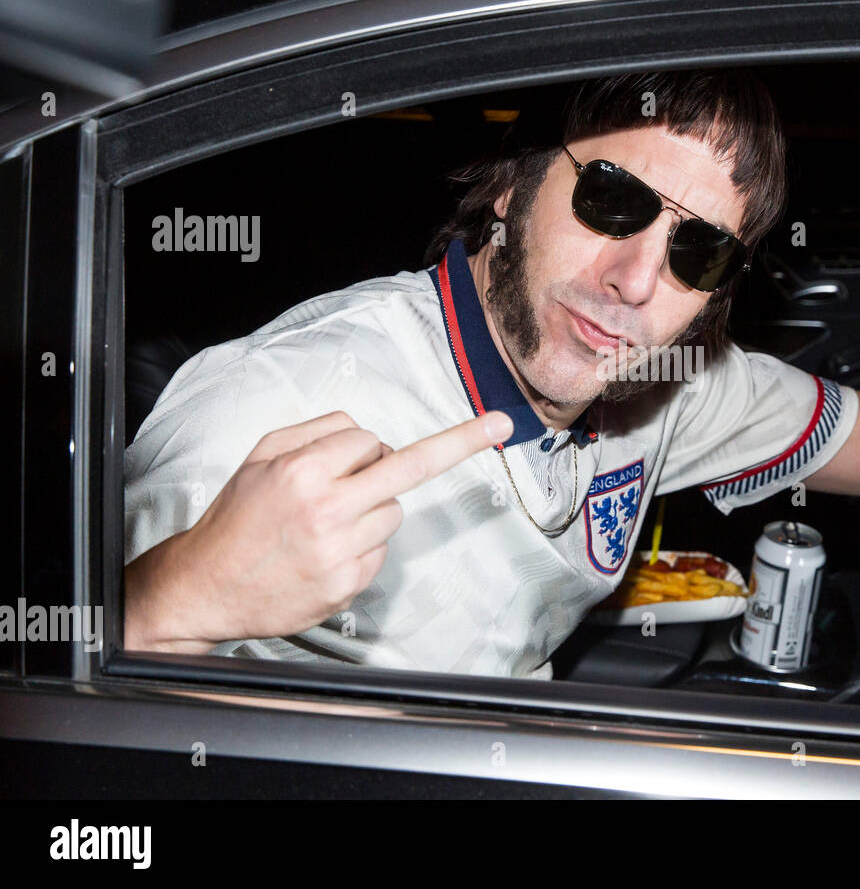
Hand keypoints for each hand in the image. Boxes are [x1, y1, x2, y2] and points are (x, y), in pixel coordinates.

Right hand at [125, 409, 512, 652]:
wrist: (205, 587)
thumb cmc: (235, 518)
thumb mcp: (260, 458)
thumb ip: (315, 433)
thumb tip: (369, 434)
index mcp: (303, 471)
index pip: (368, 439)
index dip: (361, 448)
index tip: (381, 448)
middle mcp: (326, 509)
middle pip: (410, 467)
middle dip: (460, 441)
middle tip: (502, 423)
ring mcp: (340, 551)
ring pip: (393, 511)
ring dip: (373, 509)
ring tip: (323, 525)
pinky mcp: (347, 586)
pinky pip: (380, 550)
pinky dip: (362, 546)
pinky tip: (323, 553)